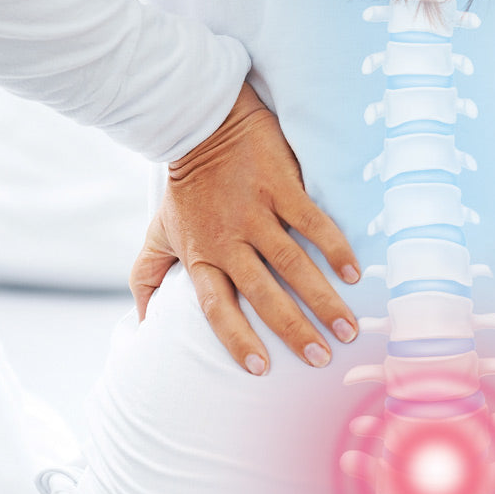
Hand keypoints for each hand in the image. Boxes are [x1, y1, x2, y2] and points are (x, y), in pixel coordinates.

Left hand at [128, 81, 362, 375]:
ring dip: (322, 299)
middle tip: (321, 359)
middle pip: (263, 294)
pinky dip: (334, 247)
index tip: (260, 369)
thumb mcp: (158, 233)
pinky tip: (353, 273)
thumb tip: (140, 322)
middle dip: (293, 330)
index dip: (236, 339)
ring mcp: (256, 212)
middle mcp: (229, 239)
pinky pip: (312, 222)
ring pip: (293, 264)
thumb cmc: (184, 186)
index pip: (217, 308)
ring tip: (347, 328)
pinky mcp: (280, 186)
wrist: (202, 123)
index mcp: (201, 255)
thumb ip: (147, 276)